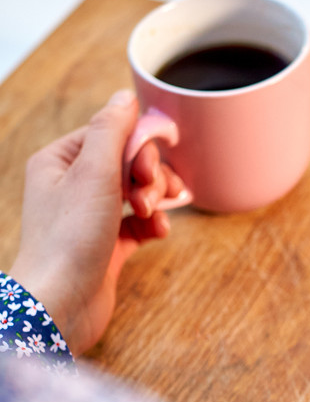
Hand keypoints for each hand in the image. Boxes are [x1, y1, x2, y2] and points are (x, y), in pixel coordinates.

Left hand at [9, 89, 184, 355]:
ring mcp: (92, 218)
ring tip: (154, 215)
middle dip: (149, 177)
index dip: (138, 147)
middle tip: (148, 196)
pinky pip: (140, 223)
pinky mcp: (108, 245)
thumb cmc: (70, 240)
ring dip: (155, 199)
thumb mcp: (93, 173)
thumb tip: (126, 97)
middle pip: (129, 163)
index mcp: (60, 162)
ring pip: (138, 192)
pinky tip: (158, 231)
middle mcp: (73, 186)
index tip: (149, 167)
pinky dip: (153, 223)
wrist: (62, 304)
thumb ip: (111, 130)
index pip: (110, 134)